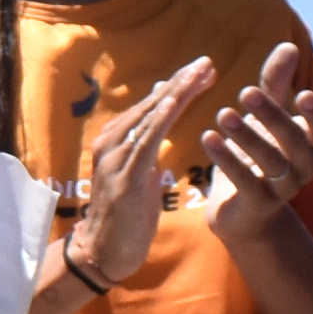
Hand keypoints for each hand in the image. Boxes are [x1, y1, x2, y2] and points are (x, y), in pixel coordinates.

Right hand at [59, 62, 202, 291]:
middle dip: (180, 82)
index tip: (205, 69)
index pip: (152, 105)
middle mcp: (111, 142)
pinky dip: (158, 119)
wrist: (104, 251)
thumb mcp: (140, 172)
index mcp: (117, 139)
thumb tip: (160, 111)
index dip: (178, 85)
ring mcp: (114, 158)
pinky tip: (173, 104)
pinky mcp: (123, 177)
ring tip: (199, 76)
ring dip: (175, 94)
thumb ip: (147, 142)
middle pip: (151, 104)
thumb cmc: (126, 214)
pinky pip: (143, 142)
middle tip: (208, 63)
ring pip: (148, 117)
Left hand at [203, 44, 312, 246]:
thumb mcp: (264, 117)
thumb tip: (289, 45)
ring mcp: (283, 188)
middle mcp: (302, 166)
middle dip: (273, 116)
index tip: (303, 93)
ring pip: (272, 162)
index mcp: (307, 143)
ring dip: (248, 137)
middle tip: (246, 92)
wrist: (242, 212)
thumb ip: (275, 84)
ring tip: (222, 113)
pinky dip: (228, 160)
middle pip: (296, 141)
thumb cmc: (255, 154)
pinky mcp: (258, 204)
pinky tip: (208, 138)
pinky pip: (247, 182)